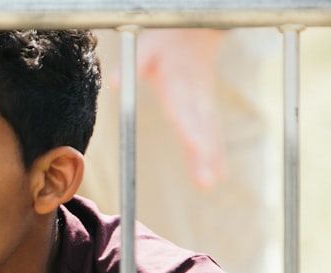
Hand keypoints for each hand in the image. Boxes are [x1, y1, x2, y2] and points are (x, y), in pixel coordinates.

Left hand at [111, 29, 225, 189]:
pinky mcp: (206, 108)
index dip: (191, 127)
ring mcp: (202, 102)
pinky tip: (218, 174)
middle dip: (204, 153)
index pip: (185, 108)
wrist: (193, 32)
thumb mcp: (146, 47)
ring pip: (209, 132)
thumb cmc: (165, 42)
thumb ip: (132, 64)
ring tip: (212, 182)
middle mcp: (193, 95)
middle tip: (207, 179)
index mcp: (178, 81)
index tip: (196, 146)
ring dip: (211, 158)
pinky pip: (213, 132)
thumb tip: (112, 81)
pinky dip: (217, 152)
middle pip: (200, 128)